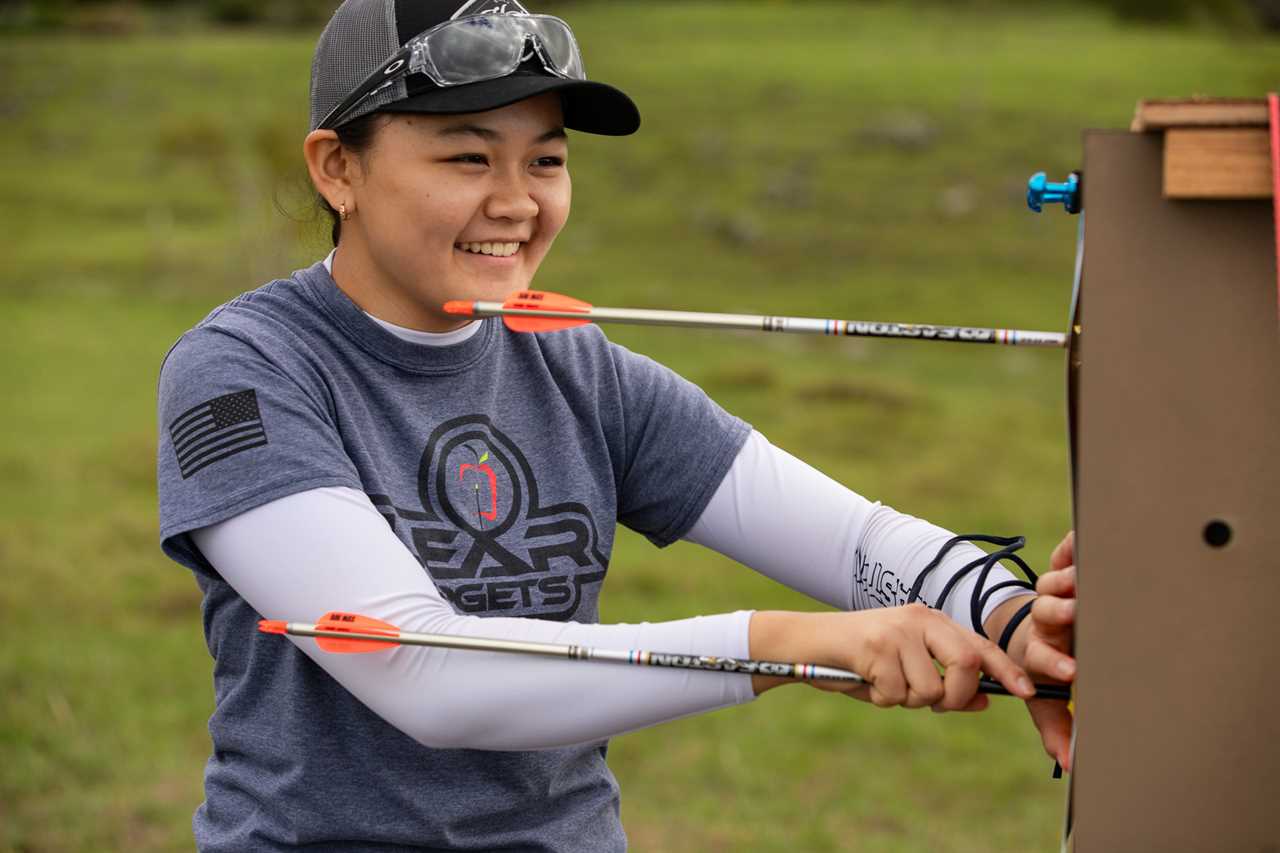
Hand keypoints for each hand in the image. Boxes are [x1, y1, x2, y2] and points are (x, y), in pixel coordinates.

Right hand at [749, 605, 1035, 710]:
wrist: (806, 641)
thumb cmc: (859, 660)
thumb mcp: (905, 669)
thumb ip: (944, 682)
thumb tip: (986, 701)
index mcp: (931, 621)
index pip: (980, 645)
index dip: (1007, 669)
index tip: (1028, 692)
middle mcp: (919, 619)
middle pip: (969, 662)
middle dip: (956, 695)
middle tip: (934, 703)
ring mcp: (898, 631)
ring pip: (930, 689)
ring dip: (908, 701)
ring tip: (882, 684)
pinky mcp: (875, 647)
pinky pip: (897, 694)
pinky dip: (882, 699)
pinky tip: (864, 682)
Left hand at [1011, 531, 1076, 769]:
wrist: (1022, 629)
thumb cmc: (1042, 667)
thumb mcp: (1046, 696)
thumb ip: (1057, 726)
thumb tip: (1068, 765)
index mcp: (1040, 651)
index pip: (1044, 658)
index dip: (1056, 664)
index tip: (1071, 672)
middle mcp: (1044, 621)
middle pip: (1047, 614)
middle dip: (1060, 613)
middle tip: (1073, 611)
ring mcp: (1051, 594)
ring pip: (1054, 585)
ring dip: (1066, 579)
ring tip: (1081, 577)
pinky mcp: (1060, 570)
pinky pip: (1062, 556)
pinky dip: (1071, 547)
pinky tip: (1080, 540)